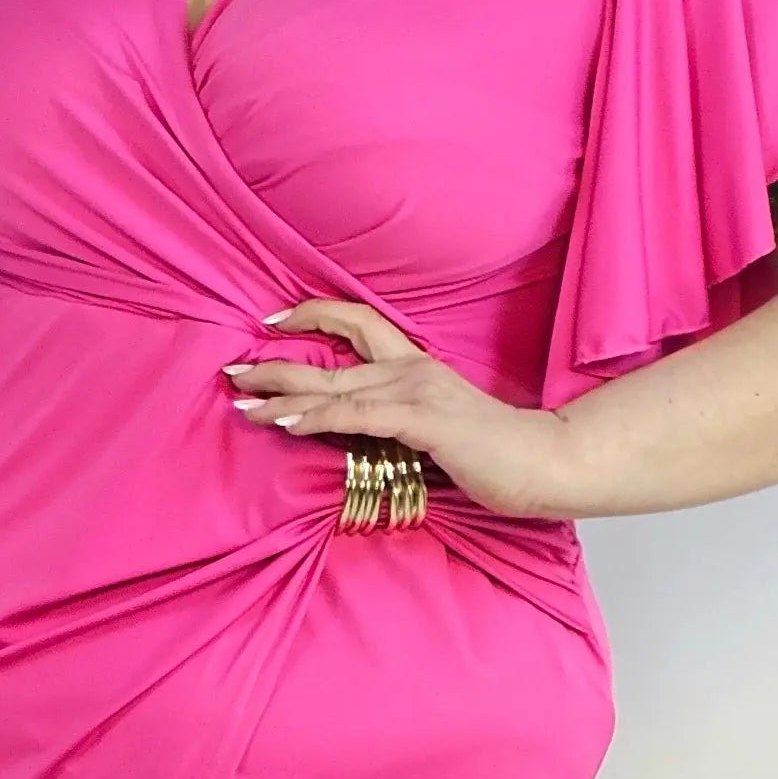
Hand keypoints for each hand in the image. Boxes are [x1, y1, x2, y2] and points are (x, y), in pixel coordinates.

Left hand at [224, 300, 574, 520]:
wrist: (545, 463)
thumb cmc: (496, 455)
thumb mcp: (436, 432)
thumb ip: (397, 423)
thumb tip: (355, 432)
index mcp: (416, 367)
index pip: (357, 324)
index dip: (313, 315)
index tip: (271, 322)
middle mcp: (412, 370)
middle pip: (331, 355)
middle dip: (276, 362)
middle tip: (233, 369)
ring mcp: (418, 392)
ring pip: (334, 387)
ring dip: (283, 396)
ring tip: (242, 401)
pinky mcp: (423, 421)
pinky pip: (357, 415)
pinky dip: (317, 418)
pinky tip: (285, 423)